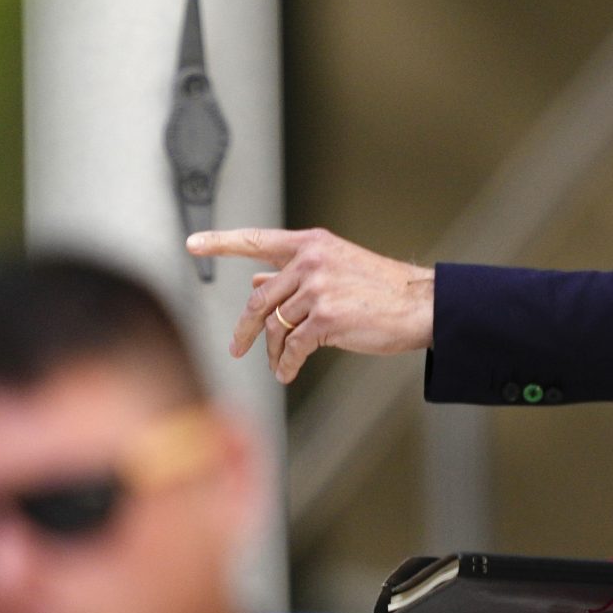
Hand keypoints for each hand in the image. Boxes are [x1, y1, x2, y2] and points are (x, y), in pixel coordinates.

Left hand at [185, 228, 434, 383]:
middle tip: (237, 347)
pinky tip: (288, 372)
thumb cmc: (381, 289)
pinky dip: (288, 364)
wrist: (420, 305)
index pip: (257, 240)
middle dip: (246, 329)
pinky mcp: (327, 317)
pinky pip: (293, 347)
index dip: (221, 241)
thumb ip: (295, 273)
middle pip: (260, 299)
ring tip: (280, 365)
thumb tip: (258, 279)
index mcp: (311, 244)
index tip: (193, 243)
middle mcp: (311, 261)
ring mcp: (318, 288)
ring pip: (276, 327)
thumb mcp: (336, 269)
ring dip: (275, 352)